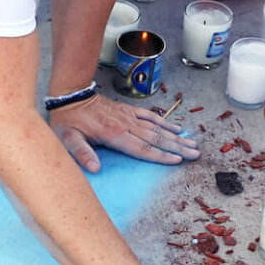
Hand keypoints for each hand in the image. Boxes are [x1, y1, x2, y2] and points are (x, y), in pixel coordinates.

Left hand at [48, 94, 199, 171]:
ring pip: (157, 128)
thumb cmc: (68, 121)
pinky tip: (177, 128)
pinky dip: (164, 122)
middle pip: (156, 139)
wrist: (71, 95)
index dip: (160, 155)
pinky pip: (151, 116)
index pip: (142, 148)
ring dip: (176, 136)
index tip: (178, 160)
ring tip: (193, 144)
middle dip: (177, 147)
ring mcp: (129, 117)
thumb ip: (82, 154)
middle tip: (195, 154)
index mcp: (114, 134)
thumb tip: (95, 169)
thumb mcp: (69, 139)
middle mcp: (126, 125)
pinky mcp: (128, 110)